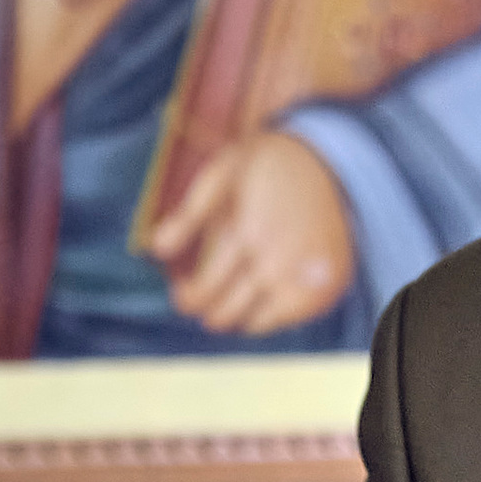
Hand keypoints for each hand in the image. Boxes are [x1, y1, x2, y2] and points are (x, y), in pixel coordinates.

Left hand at [147, 130, 355, 333]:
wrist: (325, 160)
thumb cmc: (265, 164)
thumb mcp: (221, 177)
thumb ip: (188, 216)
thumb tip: (155, 249)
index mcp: (246, 234)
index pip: (207, 287)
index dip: (189, 298)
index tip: (180, 296)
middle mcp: (275, 262)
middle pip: (229, 309)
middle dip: (209, 311)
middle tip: (200, 308)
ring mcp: (301, 278)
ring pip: (257, 321)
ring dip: (236, 319)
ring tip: (226, 313)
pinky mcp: (324, 286)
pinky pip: (287, 318)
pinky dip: (269, 317)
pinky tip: (259, 305)